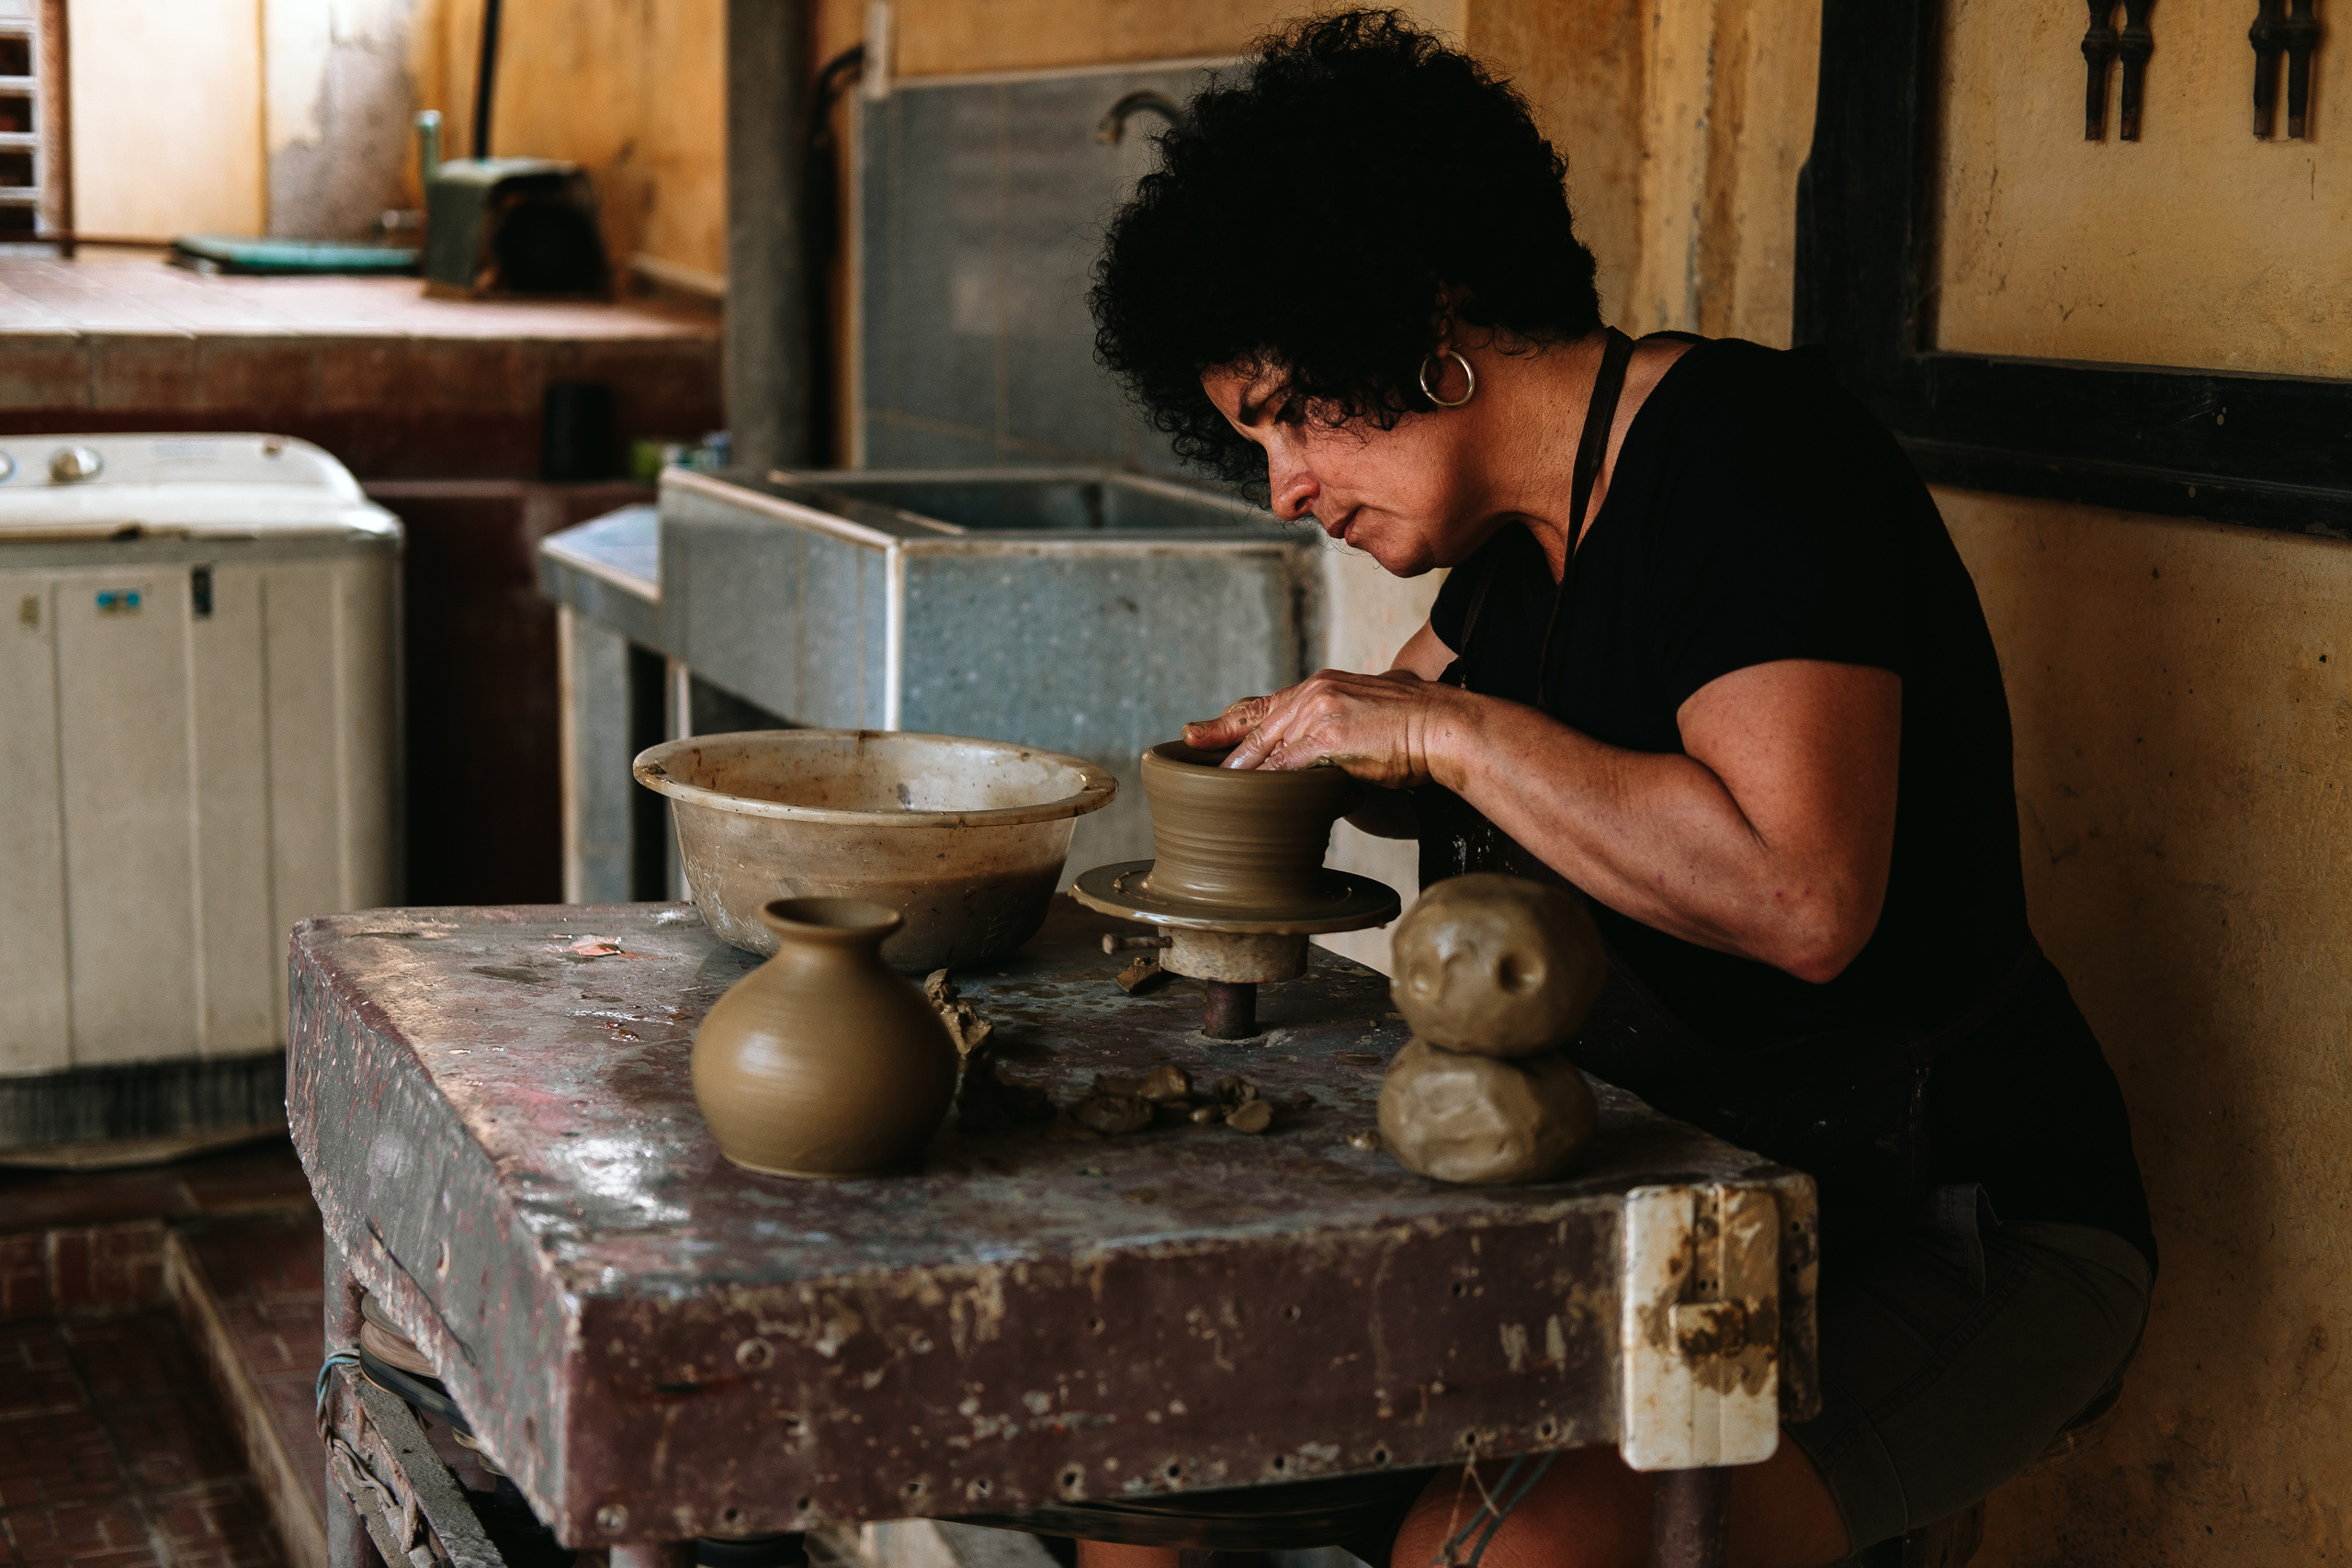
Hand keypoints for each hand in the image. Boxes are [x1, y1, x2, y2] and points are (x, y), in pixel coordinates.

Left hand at [1180, 669, 1460, 786]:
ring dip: (1240, 772)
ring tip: (1215, 790)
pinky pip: (1286, 766)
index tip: (1201, 729)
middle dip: (1219, 739)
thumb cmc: (1422, 722)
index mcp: (1323, 685)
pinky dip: (1265, 784)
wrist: (1447, 725)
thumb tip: (1346, 741)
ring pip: (1266, 747)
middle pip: (1255, 722)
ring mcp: (1319, 712)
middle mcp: (1315, 691)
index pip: (1266, 703)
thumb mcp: (1377, 706)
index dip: (1230, 718)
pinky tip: (1248, 798)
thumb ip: (1350, 717)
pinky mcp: (1328, 737)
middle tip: (1188, 747)